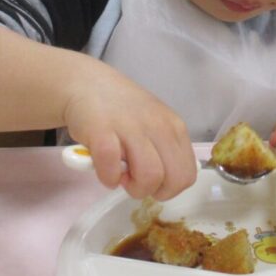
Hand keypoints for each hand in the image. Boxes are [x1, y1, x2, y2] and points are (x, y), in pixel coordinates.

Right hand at [63, 66, 196, 199]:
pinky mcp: (103, 132)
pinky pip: (113, 170)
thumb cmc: (121, 109)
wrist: (87, 83)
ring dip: (133, 187)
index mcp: (174, 127)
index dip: (170, 187)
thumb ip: (164, 148)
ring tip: (120, 176)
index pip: (188, 174)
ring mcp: (131, 128)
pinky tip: (103, 169)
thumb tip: (164, 181)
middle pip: (175, 180)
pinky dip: (108, 178)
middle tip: (135, 181)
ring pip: (150, 177)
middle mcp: (159, 126)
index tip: (152, 181)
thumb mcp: (154, 123)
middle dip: (155, 192)